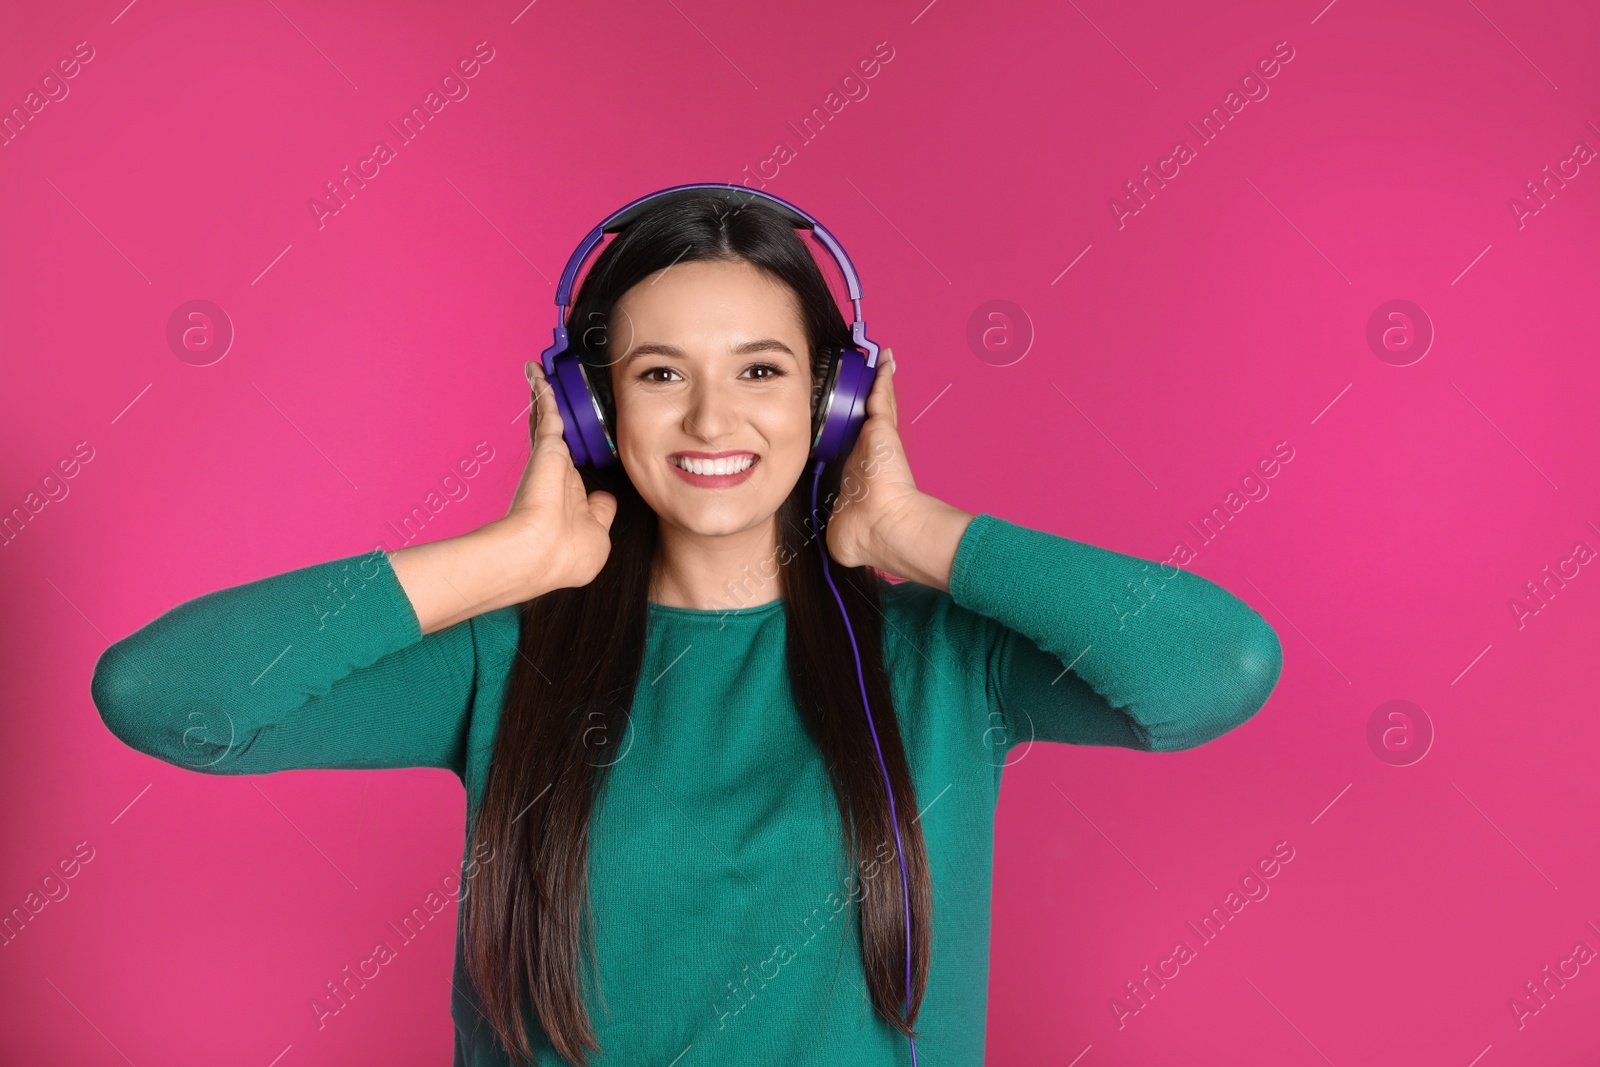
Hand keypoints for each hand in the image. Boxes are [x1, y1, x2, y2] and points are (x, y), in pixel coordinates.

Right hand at [501, 361, 618, 590]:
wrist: (540, 552)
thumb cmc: (567, 554)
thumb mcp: (597, 538)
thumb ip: (602, 514)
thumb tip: (606, 499)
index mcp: (570, 500)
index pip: (576, 472)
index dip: (581, 462)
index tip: (587, 446)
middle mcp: (557, 477)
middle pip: (558, 439)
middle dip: (554, 418)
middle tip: (550, 394)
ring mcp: (550, 461)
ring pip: (549, 420)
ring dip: (544, 397)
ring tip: (540, 373)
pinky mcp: (548, 447)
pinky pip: (548, 410)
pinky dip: (543, 390)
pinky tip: (538, 372)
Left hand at [825, 348, 973, 588]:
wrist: (884, 528)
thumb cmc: (863, 534)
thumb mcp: (837, 530)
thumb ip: (831, 523)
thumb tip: (834, 530)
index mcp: (857, 479)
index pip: (850, 452)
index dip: (846, 439)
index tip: (839, 426)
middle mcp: (868, 457)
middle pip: (863, 424)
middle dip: (861, 404)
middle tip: (860, 381)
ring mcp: (878, 443)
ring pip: (876, 407)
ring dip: (876, 385)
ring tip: (877, 363)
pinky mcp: (882, 430)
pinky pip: (880, 397)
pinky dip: (883, 377)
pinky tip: (884, 359)